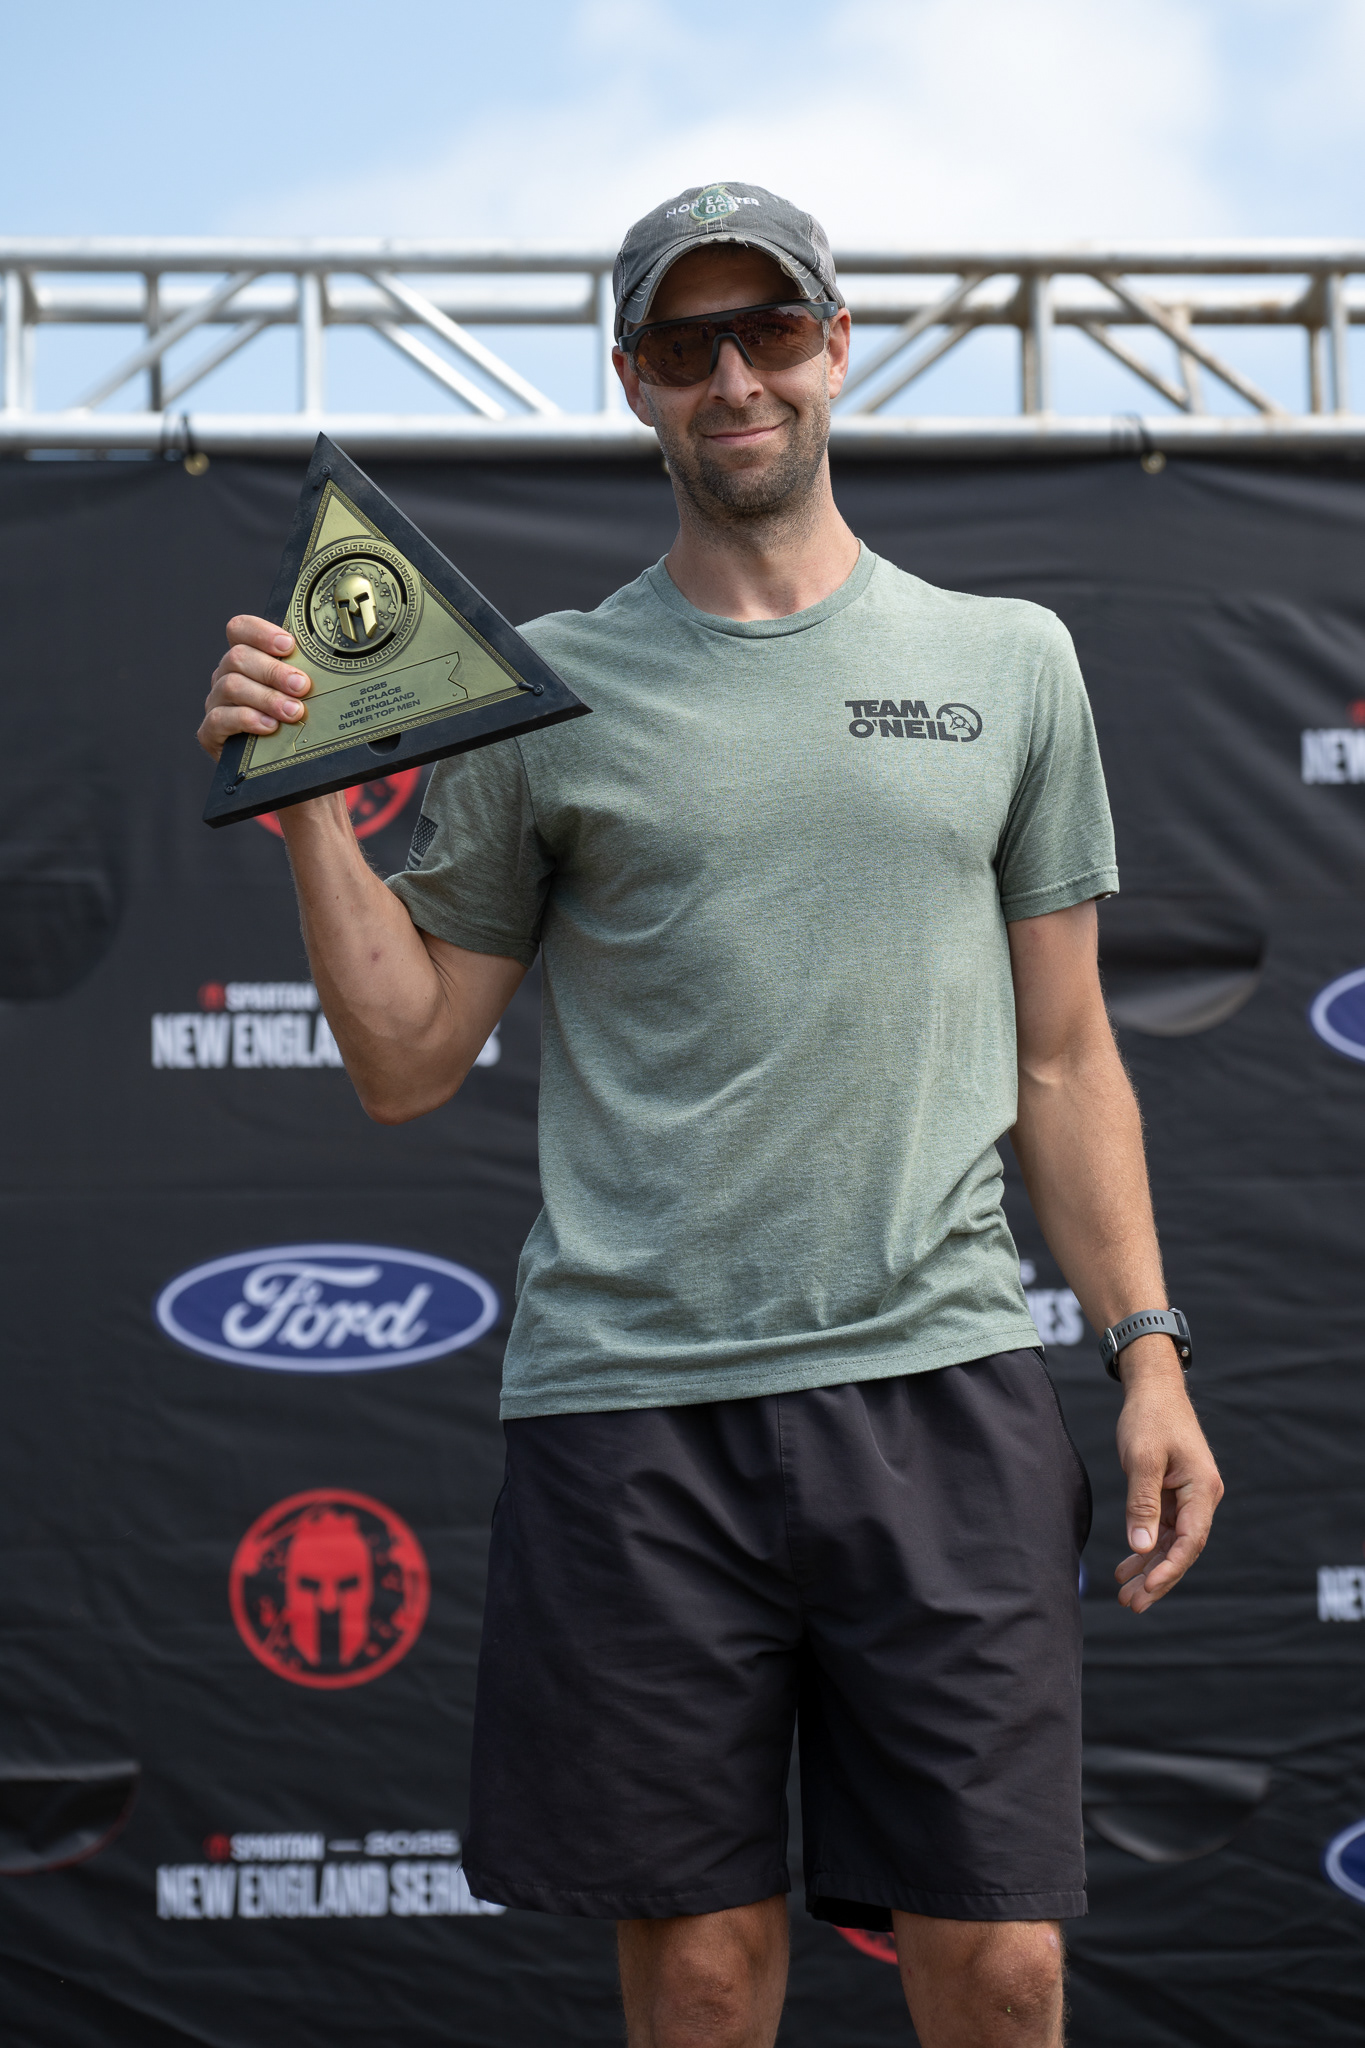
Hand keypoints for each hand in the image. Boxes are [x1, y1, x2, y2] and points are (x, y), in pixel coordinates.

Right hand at [198, 615, 311, 761]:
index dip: (261, 632)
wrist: (278, 772)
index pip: (240, 629)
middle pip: (238, 657)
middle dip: (274, 670)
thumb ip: (304, 678)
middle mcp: (226, 677)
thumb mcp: (301, 698)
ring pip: (231, 686)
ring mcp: (216, 703)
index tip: (288, 645)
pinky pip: (220, 718)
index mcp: (246, 660)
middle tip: (301, 686)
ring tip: (293, 712)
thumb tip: (331, 666)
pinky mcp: (210, 732)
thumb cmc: (294, 728)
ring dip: (267, 697)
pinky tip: (269, 727)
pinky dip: (248, 719)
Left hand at [1113, 1338, 1222, 1612]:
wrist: (1153, 1389)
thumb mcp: (1142, 1458)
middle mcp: (1202, 1497)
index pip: (1190, 1540)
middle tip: (1130, 1604)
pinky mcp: (1174, 1494)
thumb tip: (1142, 1546)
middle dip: (1157, 1578)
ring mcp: (1189, 1497)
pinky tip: (1126, 1565)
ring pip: (1171, 1543)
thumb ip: (1143, 1502)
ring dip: (1148, 1568)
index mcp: (1202, 1489)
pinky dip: (1145, 1547)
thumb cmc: (1150, 1417)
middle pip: (1182, 1549)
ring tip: (1124, 1595)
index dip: (1169, 1569)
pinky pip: (1162, 1529)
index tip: (1147, 1590)